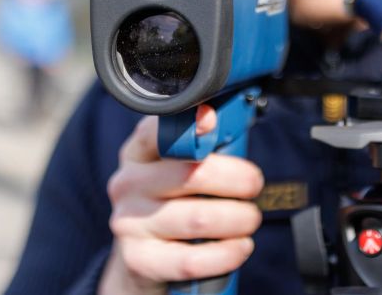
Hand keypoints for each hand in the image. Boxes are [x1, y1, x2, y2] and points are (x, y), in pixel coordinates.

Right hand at [99, 107, 263, 294]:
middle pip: (191, 175)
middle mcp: (128, 185)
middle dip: (238, 179)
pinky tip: (241, 246)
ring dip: (238, 219)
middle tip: (254, 185)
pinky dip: (227, 253)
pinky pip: (192, 260)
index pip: (155, 132)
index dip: (187, 126)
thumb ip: (205, 147)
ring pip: (198, 219)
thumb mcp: (181, 168)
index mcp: (138, 153)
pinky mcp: (139, 260)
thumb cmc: (173, 202)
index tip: (212, 121)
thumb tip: (235, 126)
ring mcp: (129, 224)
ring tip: (249, 219)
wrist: (142, 257)